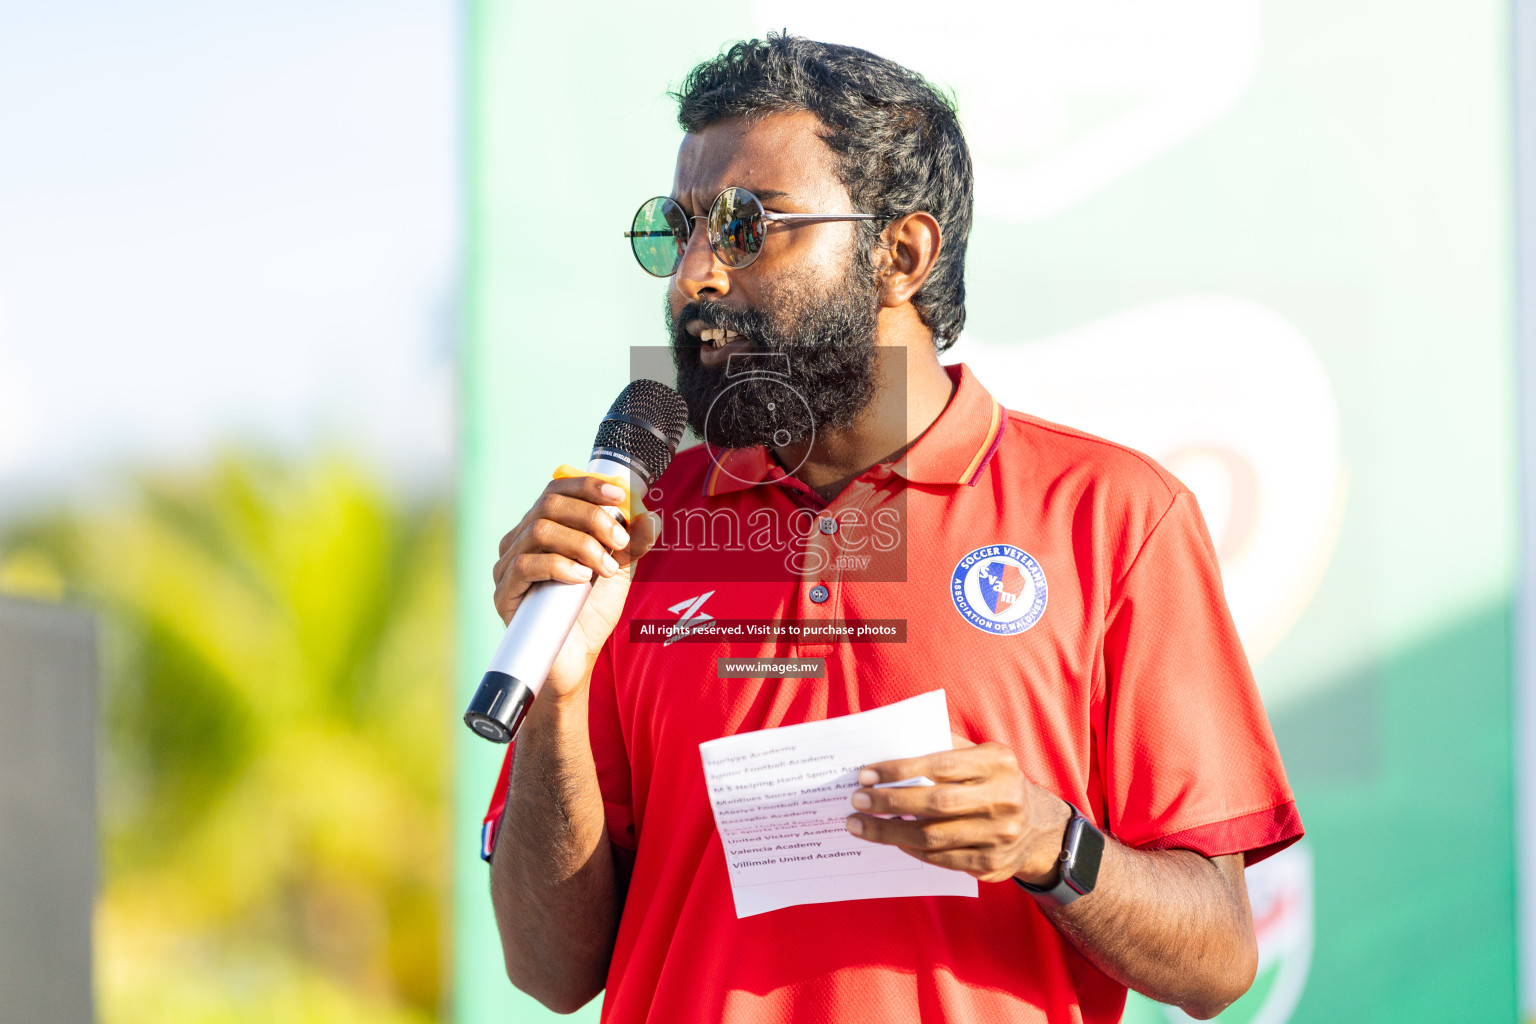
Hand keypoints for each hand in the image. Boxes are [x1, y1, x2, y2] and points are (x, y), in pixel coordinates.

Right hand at [491, 473, 660, 699]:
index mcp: (544, 528)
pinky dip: (560, 565)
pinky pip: (526, 565)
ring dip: (582, 543)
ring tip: (605, 567)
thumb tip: (650, 517)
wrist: (576, 659)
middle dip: (592, 517)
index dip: (587, 485)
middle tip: (619, 540)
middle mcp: (520, 541)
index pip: (557, 489)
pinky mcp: (504, 592)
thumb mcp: (618, 570)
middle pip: (549, 505)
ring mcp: (508, 566)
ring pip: (539, 531)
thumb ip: (631, 543)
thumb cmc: (590, 611)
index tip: (618, 494)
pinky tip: (581, 578)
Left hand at [845, 733, 1073, 884]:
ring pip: (933, 837)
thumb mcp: (983, 755)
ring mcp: (999, 835)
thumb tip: (894, 742)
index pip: (940, 764)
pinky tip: (891, 840)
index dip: (900, 770)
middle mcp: (1002, 799)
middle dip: (890, 802)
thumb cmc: (996, 781)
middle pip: (935, 804)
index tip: (866, 774)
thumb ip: (946, 746)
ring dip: (889, 832)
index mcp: (997, 764)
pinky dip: (911, 850)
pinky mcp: (991, 864)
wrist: (1040, 827)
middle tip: (857, 801)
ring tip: (860, 825)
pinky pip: (941, 860)